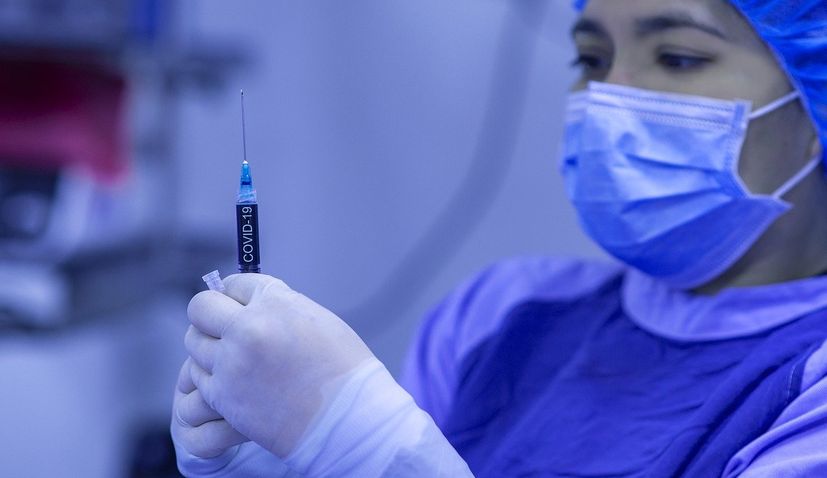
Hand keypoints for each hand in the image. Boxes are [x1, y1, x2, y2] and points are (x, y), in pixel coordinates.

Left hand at [184, 273, 373, 457]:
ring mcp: (232, 364)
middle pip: (201, 308)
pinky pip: (198, 376)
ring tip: (234, 357)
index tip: (238, 303)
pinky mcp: (223, 396)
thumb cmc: (342, 370)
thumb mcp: (316, 319)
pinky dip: (211, 376)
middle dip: (210, 314)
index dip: (236, 294)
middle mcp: (247, 329)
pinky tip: (234, 380)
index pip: (235, 283)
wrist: (347, 419)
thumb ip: (278, 306)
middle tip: (223, 326)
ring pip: (193, 342)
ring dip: (209, 346)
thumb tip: (249, 303)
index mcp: (275, 303)